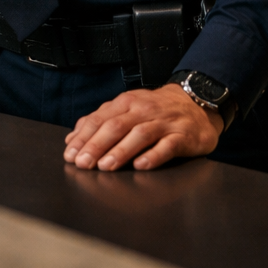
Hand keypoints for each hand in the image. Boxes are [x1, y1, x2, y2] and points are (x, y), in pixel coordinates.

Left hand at [63, 84, 222, 171]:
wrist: (196, 102)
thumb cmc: (156, 110)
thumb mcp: (126, 109)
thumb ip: (100, 122)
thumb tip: (73, 139)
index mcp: (125, 103)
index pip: (99, 119)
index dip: (84, 137)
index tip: (70, 155)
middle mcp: (143, 110)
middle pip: (116, 126)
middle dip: (97, 145)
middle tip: (83, 163)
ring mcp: (163, 122)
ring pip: (139, 135)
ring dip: (121, 151)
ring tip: (106, 166)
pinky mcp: (182, 135)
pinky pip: (167, 146)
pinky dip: (153, 155)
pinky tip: (141, 165)